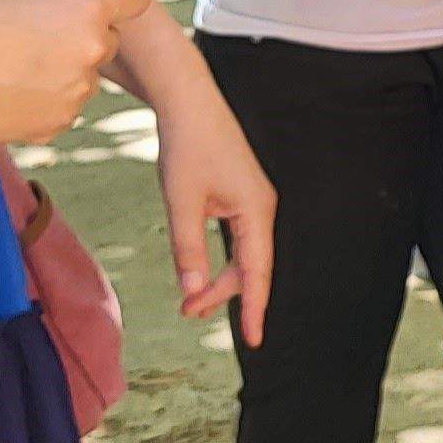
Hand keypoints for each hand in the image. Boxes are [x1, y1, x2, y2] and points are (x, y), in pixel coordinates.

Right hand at [0, 0, 150, 146]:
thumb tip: (88, 1)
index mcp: (86, 9)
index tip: (123, 0)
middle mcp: (92, 50)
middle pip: (109, 42)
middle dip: (86, 39)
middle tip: (42, 38)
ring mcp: (78, 92)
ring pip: (85, 79)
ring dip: (64, 74)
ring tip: (15, 69)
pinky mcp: (60, 123)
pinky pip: (64, 108)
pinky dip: (45, 102)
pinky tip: (10, 92)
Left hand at [153, 82, 276, 346]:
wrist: (188, 101)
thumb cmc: (187, 146)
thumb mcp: (181, 201)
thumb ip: (187, 248)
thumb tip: (190, 291)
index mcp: (256, 211)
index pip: (257, 272)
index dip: (255, 309)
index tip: (254, 341)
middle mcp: (261, 208)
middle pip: (249, 267)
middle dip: (221, 293)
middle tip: (186, 310)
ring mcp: (252, 201)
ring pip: (242, 254)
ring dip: (218, 278)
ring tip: (190, 298)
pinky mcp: (240, 194)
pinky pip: (237, 238)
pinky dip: (220, 259)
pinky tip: (201, 269)